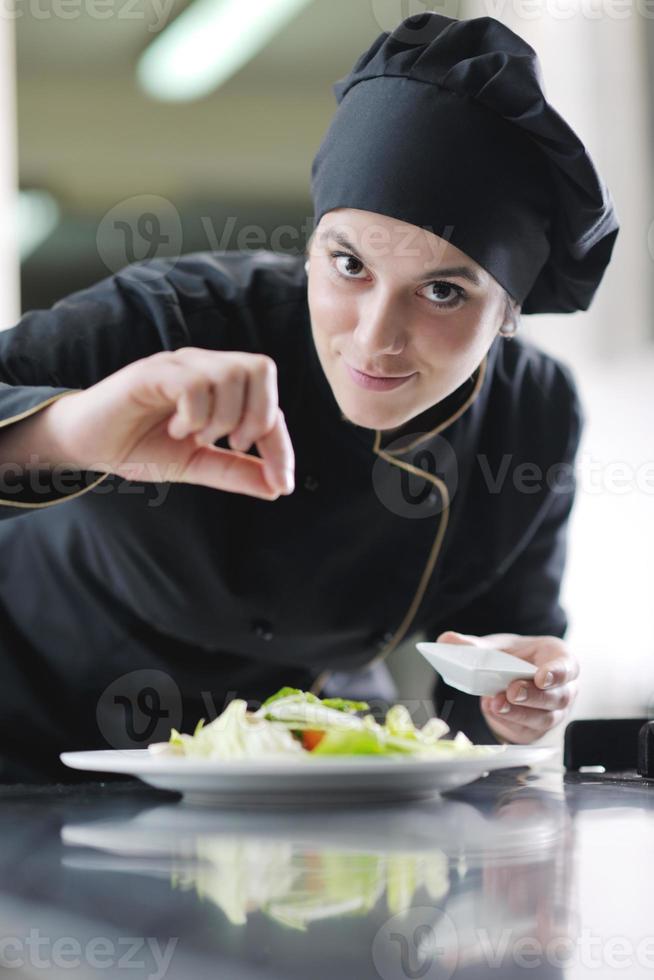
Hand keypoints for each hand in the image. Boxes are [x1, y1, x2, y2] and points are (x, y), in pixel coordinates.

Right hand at [46, 348, 294, 500]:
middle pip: (260, 368)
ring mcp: (178, 365)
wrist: (88, 445)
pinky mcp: (151, 372)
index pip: (270, 401)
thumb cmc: (140, 447)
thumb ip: (235, 471)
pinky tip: (177, 429)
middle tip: (233, 445)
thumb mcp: (196, 464)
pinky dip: (195, 414)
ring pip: (230, 373)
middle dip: (258, 416)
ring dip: (223, 416)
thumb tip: (277, 486)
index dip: (281, 443)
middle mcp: (203, 367)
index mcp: (220, 386)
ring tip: (198, 437)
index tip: (281, 482)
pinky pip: (193, 383)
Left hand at [437, 630, 578, 743]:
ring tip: (495, 703)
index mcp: (560, 659)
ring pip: (544, 718)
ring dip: (519, 713)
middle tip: (511, 691)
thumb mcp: (498, 647)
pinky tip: (493, 711)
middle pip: (558, 697)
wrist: (513, 677)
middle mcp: (564, 689)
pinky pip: (527, 731)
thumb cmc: (514, 658)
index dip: (557, 672)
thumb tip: (447, 640)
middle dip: (533, 696)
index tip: (541, 676)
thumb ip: (476, 645)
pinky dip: (509, 723)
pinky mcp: (537, 730)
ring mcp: (553, 712)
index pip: (567, 666)